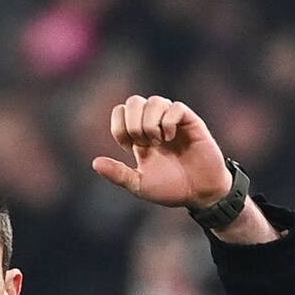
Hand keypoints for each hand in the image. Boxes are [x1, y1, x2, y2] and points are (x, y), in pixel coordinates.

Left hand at [92, 95, 231, 208]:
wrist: (200, 194)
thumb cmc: (171, 189)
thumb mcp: (139, 185)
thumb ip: (118, 174)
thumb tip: (94, 162)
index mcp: (139, 136)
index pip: (120, 112)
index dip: (119, 127)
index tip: (129, 148)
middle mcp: (154, 125)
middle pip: (134, 101)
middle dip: (133, 123)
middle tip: (143, 143)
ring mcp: (173, 122)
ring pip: (154, 101)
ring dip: (150, 122)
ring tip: (158, 142)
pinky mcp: (191, 122)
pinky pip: (175, 107)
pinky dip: (167, 121)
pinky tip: (169, 137)